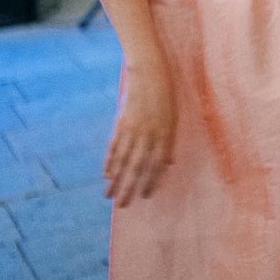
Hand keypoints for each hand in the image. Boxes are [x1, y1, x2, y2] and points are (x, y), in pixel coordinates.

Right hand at [104, 59, 175, 206]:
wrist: (150, 73)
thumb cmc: (166, 97)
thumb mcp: (173, 118)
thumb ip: (169, 142)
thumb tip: (168, 164)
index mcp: (165, 133)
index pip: (157, 164)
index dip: (151, 181)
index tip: (145, 196)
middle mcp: (148, 134)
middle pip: (136, 167)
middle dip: (129, 188)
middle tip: (123, 206)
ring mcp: (132, 129)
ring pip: (122, 160)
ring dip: (115, 180)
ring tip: (109, 196)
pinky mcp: (121, 123)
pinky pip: (113, 147)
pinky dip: (109, 162)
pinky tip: (106, 175)